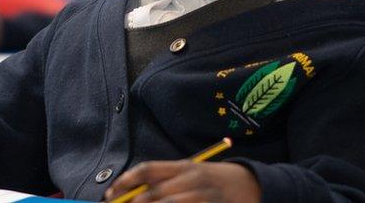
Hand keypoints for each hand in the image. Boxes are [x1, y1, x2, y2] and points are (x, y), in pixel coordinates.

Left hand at [103, 161, 259, 202]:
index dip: (124, 183)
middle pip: (151, 195)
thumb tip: (133, 194)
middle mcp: (191, 180)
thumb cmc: (217, 180)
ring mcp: (201, 197)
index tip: (110, 196)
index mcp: (185, 166)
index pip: (147, 171)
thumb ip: (167, 181)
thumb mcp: (194, 173)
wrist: (255, 185)